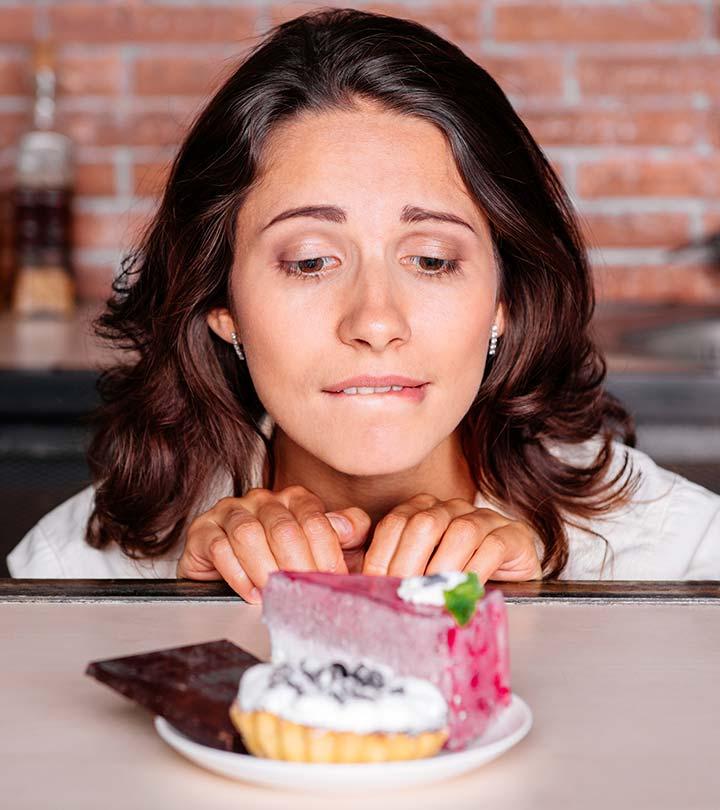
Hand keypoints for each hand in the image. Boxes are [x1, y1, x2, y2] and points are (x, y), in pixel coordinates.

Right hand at [177, 485, 370, 601]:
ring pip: (249, 534)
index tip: (331, 580)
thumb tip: (348, 528)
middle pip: (283, 528)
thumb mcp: (322, 548)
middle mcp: (262, 500)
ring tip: (273, 594)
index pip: (314, 520)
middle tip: (302, 593)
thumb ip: (346, 532)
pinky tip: (250, 592)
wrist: (229, 575)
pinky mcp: (203, 531)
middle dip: (297, 565)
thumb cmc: (281, 561)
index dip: (326, 554)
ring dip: (265, 569)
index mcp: (293, 499)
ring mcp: (230, 512)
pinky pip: (220, 548)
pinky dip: (238, 574)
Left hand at [361, 493, 542, 582]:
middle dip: (409, 564)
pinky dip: (476, 572)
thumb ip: (390, 570)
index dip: (381, 556)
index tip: (375, 586)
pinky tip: (467, 591)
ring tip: (434, 595)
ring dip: (444, 569)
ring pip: (460, 533)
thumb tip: (362, 585)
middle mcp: (452, 508)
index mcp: (423, 510)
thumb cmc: (455, 579)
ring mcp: (484, 518)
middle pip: (424, 524)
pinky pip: (493, 547)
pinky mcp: (513, 535)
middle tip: (405, 594)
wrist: (511, 581)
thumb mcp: (417, 572)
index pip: (394, 523)